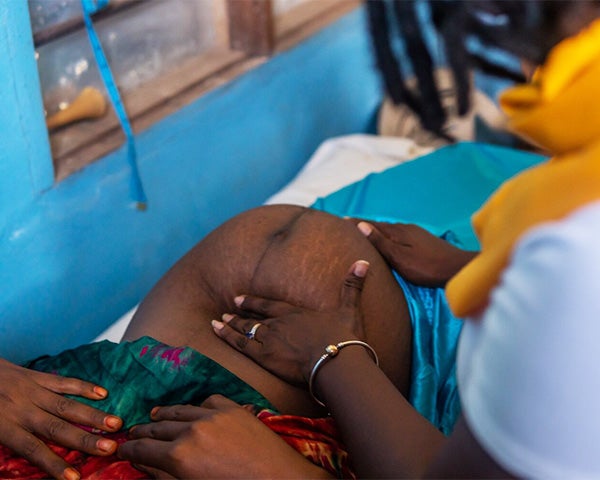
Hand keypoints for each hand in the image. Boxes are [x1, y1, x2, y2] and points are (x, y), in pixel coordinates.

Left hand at [0, 357, 122, 479]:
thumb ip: (6, 442)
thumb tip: (29, 456)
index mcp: (5, 426)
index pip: (33, 449)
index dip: (54, 464)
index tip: (75, 478)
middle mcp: (22, 409)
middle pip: (57, 428)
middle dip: (85, 439)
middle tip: (110, 447)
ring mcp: (32, 391)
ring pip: (67, 405)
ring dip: (93, 415)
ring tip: (115, 423)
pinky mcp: (37, 376)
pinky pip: (63, 382)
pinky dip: (84, 387)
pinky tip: (103, 393)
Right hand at [119, 394, 330, 478]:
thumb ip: (166, 477)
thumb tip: (146, 467)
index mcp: (179, 456)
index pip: (143, 450)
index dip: (129, 451)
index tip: (121, 450)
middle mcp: (192, 430)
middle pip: (158, 428)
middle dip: (142, 432)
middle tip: (132, 433)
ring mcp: (214, 416)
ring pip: (180, 410)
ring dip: (165, 414)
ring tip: (154, 415)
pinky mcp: (234, 409)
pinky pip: (208, 401)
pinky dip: (197, 405)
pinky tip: (193, 409)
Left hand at [212, 260, 368, 385]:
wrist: (336, 362)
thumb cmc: (344, 338)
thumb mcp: (350, 309)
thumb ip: (353, 286)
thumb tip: (363, 262)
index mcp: (296, 313)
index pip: (270, 305)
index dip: (254, 302)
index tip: (240, 299)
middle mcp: (279, 324)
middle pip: (255, 318)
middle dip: (240, 314)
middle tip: (227, 310)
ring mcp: (270, 340)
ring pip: (245, 331)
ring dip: (230, 326)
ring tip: (217, 322)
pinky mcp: (265, 356)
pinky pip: (241, 346)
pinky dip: (227, 338)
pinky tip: (216, 332)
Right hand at [352, 220, 476, 286]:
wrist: (458, 269)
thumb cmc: (427, 267)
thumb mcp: (400, 257)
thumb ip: (381, 243)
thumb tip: (361, 226)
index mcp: (398, 231)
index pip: (371, 224)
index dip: (356, 223)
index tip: (340, 221)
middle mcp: (405, 229)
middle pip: (380, 225)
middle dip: (364, 225)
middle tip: (348, 226)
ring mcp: (415, 234)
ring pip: (390, 231)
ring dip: (376, 231)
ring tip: (364, 234)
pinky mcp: (422, 241)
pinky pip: (398, 236)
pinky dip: (387, 237)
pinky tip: (389, 242)